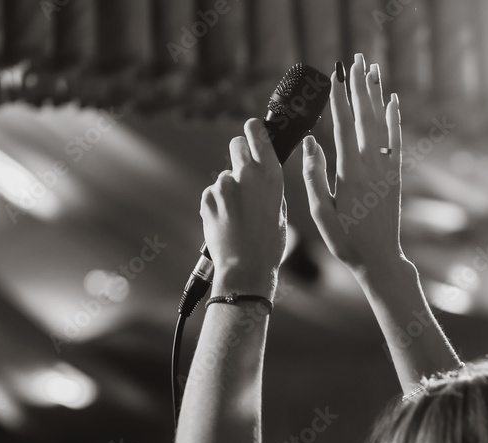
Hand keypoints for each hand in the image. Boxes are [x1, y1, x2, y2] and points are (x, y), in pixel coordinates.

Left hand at [201, 118, 286, 298]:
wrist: (245, 269)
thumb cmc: (269, 245)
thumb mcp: (280, 211)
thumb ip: (269, 187)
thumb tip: (259, 175)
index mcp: (270, 175)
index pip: (257, 133)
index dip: (254, 130)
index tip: (253, 130)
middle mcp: (246, 174)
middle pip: (237, 144)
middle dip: (240, 153)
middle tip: (244, 172)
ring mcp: (224, 186)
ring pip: (225, 175)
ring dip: (229, 187)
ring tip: (238, 214)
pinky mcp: (207, 198)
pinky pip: (213, 193)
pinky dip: (218, 203)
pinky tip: (227, 221)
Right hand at [302, 54, 403, 280]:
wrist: (379, 258)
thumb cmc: (345, 240)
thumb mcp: (321, 213)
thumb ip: (314, 176)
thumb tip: (311, 144)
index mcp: (348, 173)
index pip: (343, 126)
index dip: (339, 97)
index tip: (336, 74)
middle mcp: (370, 165)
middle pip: (364, 117)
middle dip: (358, 86)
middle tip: (355, 59)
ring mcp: (386, 169)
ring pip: (381, 123)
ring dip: (375, 95)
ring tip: (371, 69)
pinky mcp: (395, 176)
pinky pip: (396, 140)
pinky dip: (394, 119)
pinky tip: (392, 100)